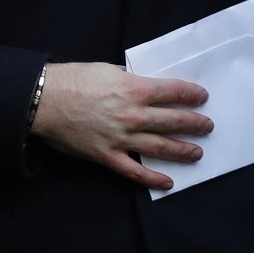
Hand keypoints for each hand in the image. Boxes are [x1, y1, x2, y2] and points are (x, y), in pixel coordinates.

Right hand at [30, 62, 212, 190]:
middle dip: (195, 124)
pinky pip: (135, 171)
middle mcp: (134, 114)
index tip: (202, 97)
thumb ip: (131, 80)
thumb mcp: (109, 70)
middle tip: (207, 126)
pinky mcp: (108, 156)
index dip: (191, 94)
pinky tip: (168, 181)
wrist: (46, 101)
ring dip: (182, 150)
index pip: (174, 92)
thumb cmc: (75, 80)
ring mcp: (122, 138)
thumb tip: (145, 86)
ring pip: (161, 146)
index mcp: (136, 89)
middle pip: (174, 120)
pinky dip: (153, 178)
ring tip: (197, 152)